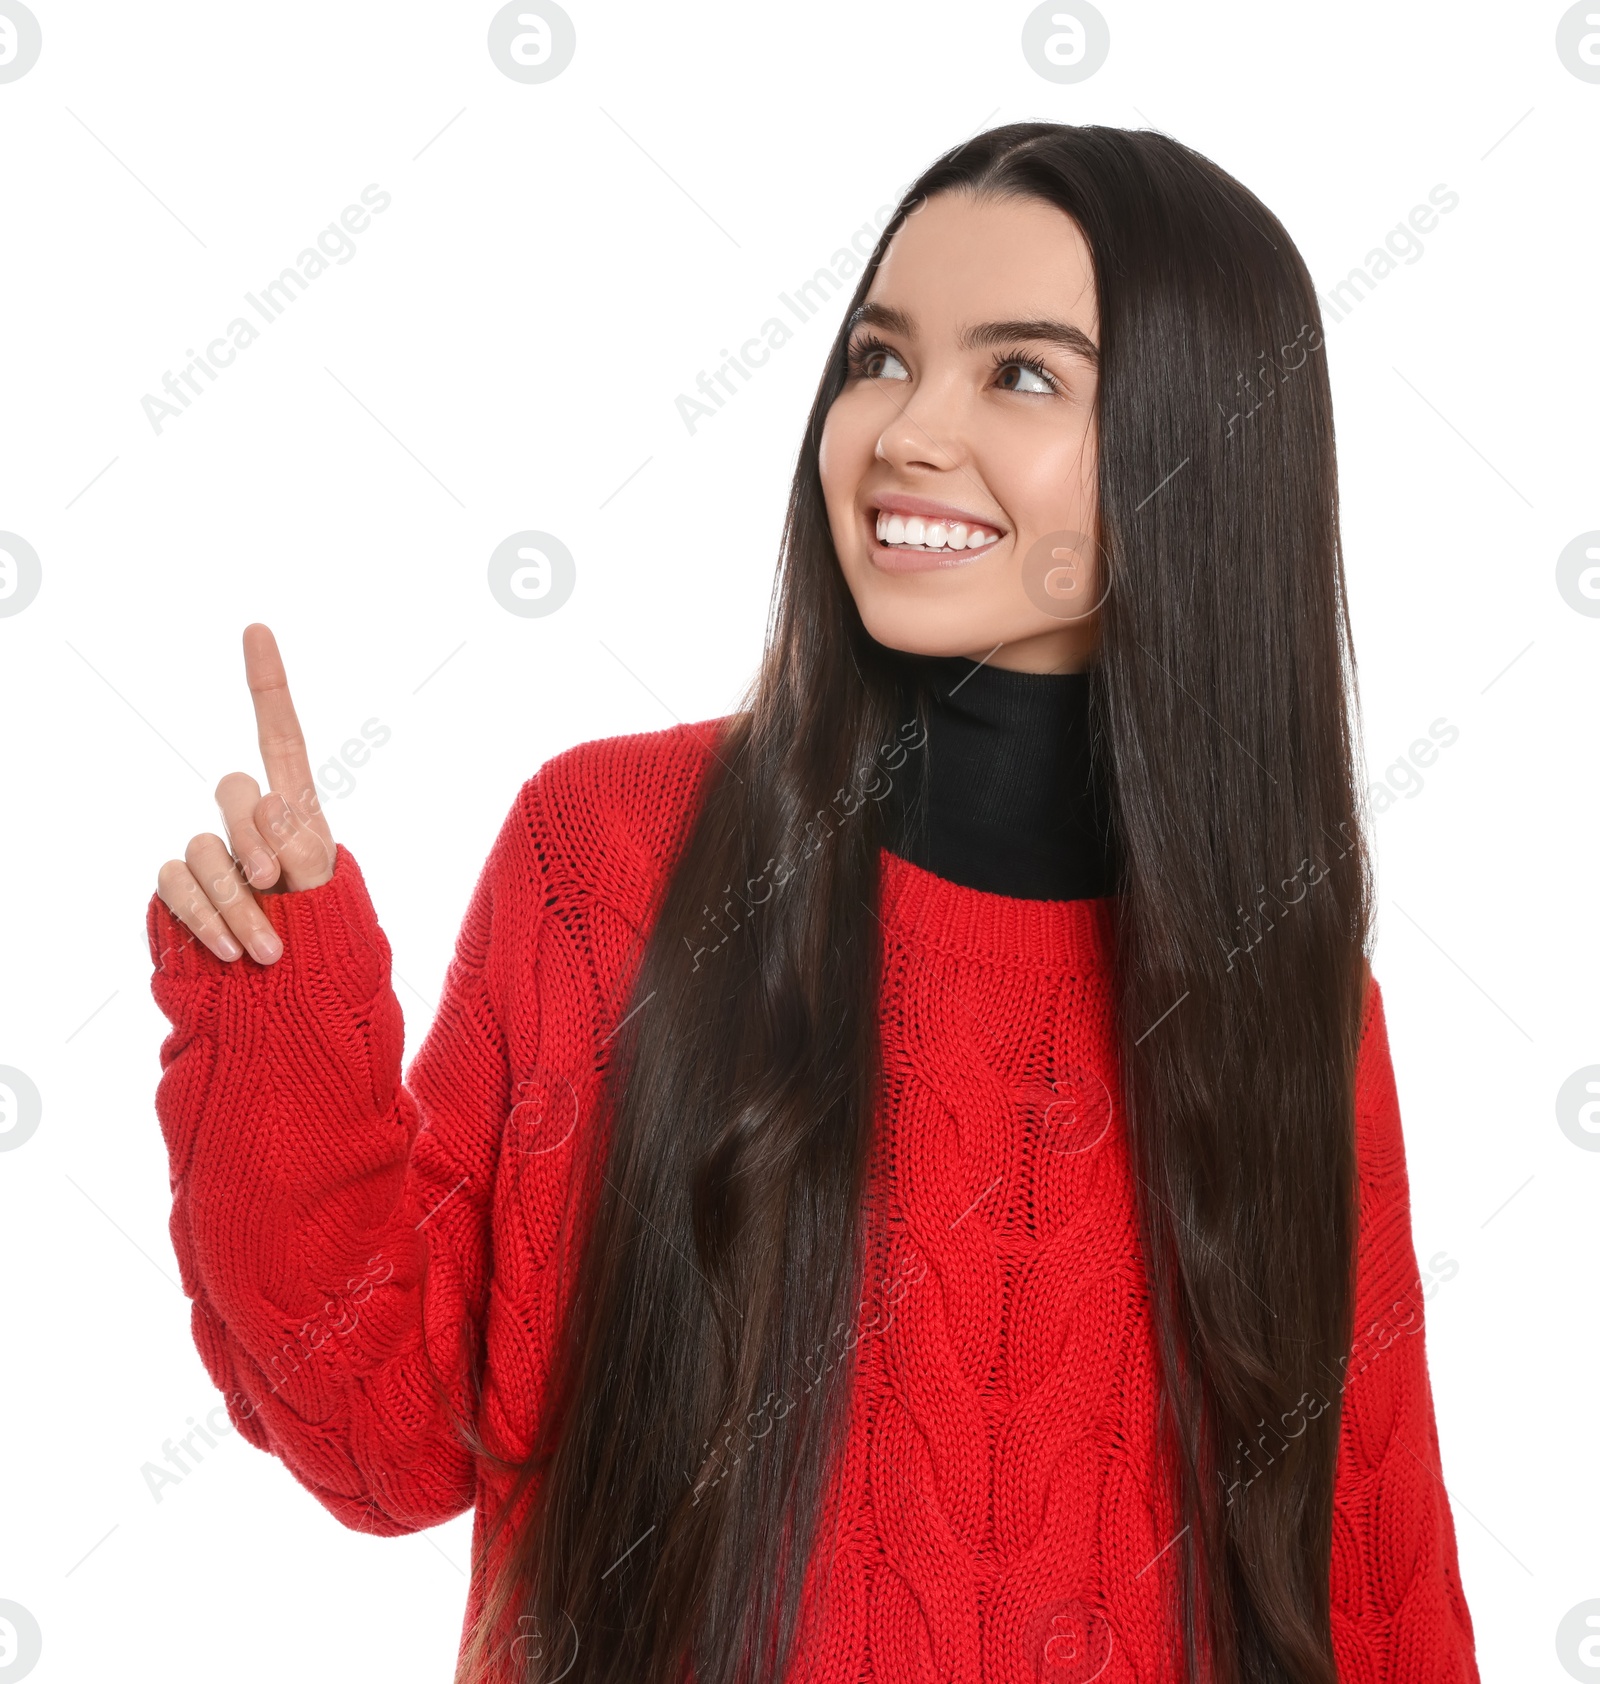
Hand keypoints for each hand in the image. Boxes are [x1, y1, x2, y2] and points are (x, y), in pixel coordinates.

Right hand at [156, 624, 336, 963]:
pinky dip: (203, 917)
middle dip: (253, 831)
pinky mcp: (179, 890)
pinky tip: (230, 952)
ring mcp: (211, 856)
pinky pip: (174, 882)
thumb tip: (267, 805)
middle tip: (276, 880)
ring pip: (201, 847)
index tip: (256, 628)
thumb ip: (301, 848)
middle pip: (234, 788)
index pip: (281, 739)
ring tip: (267, 947)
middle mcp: (251, 825)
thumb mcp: (327, 892)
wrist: (293, 1004)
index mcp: (300, 815)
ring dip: (237, 900)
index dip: (268, 684)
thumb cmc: (323, 944)